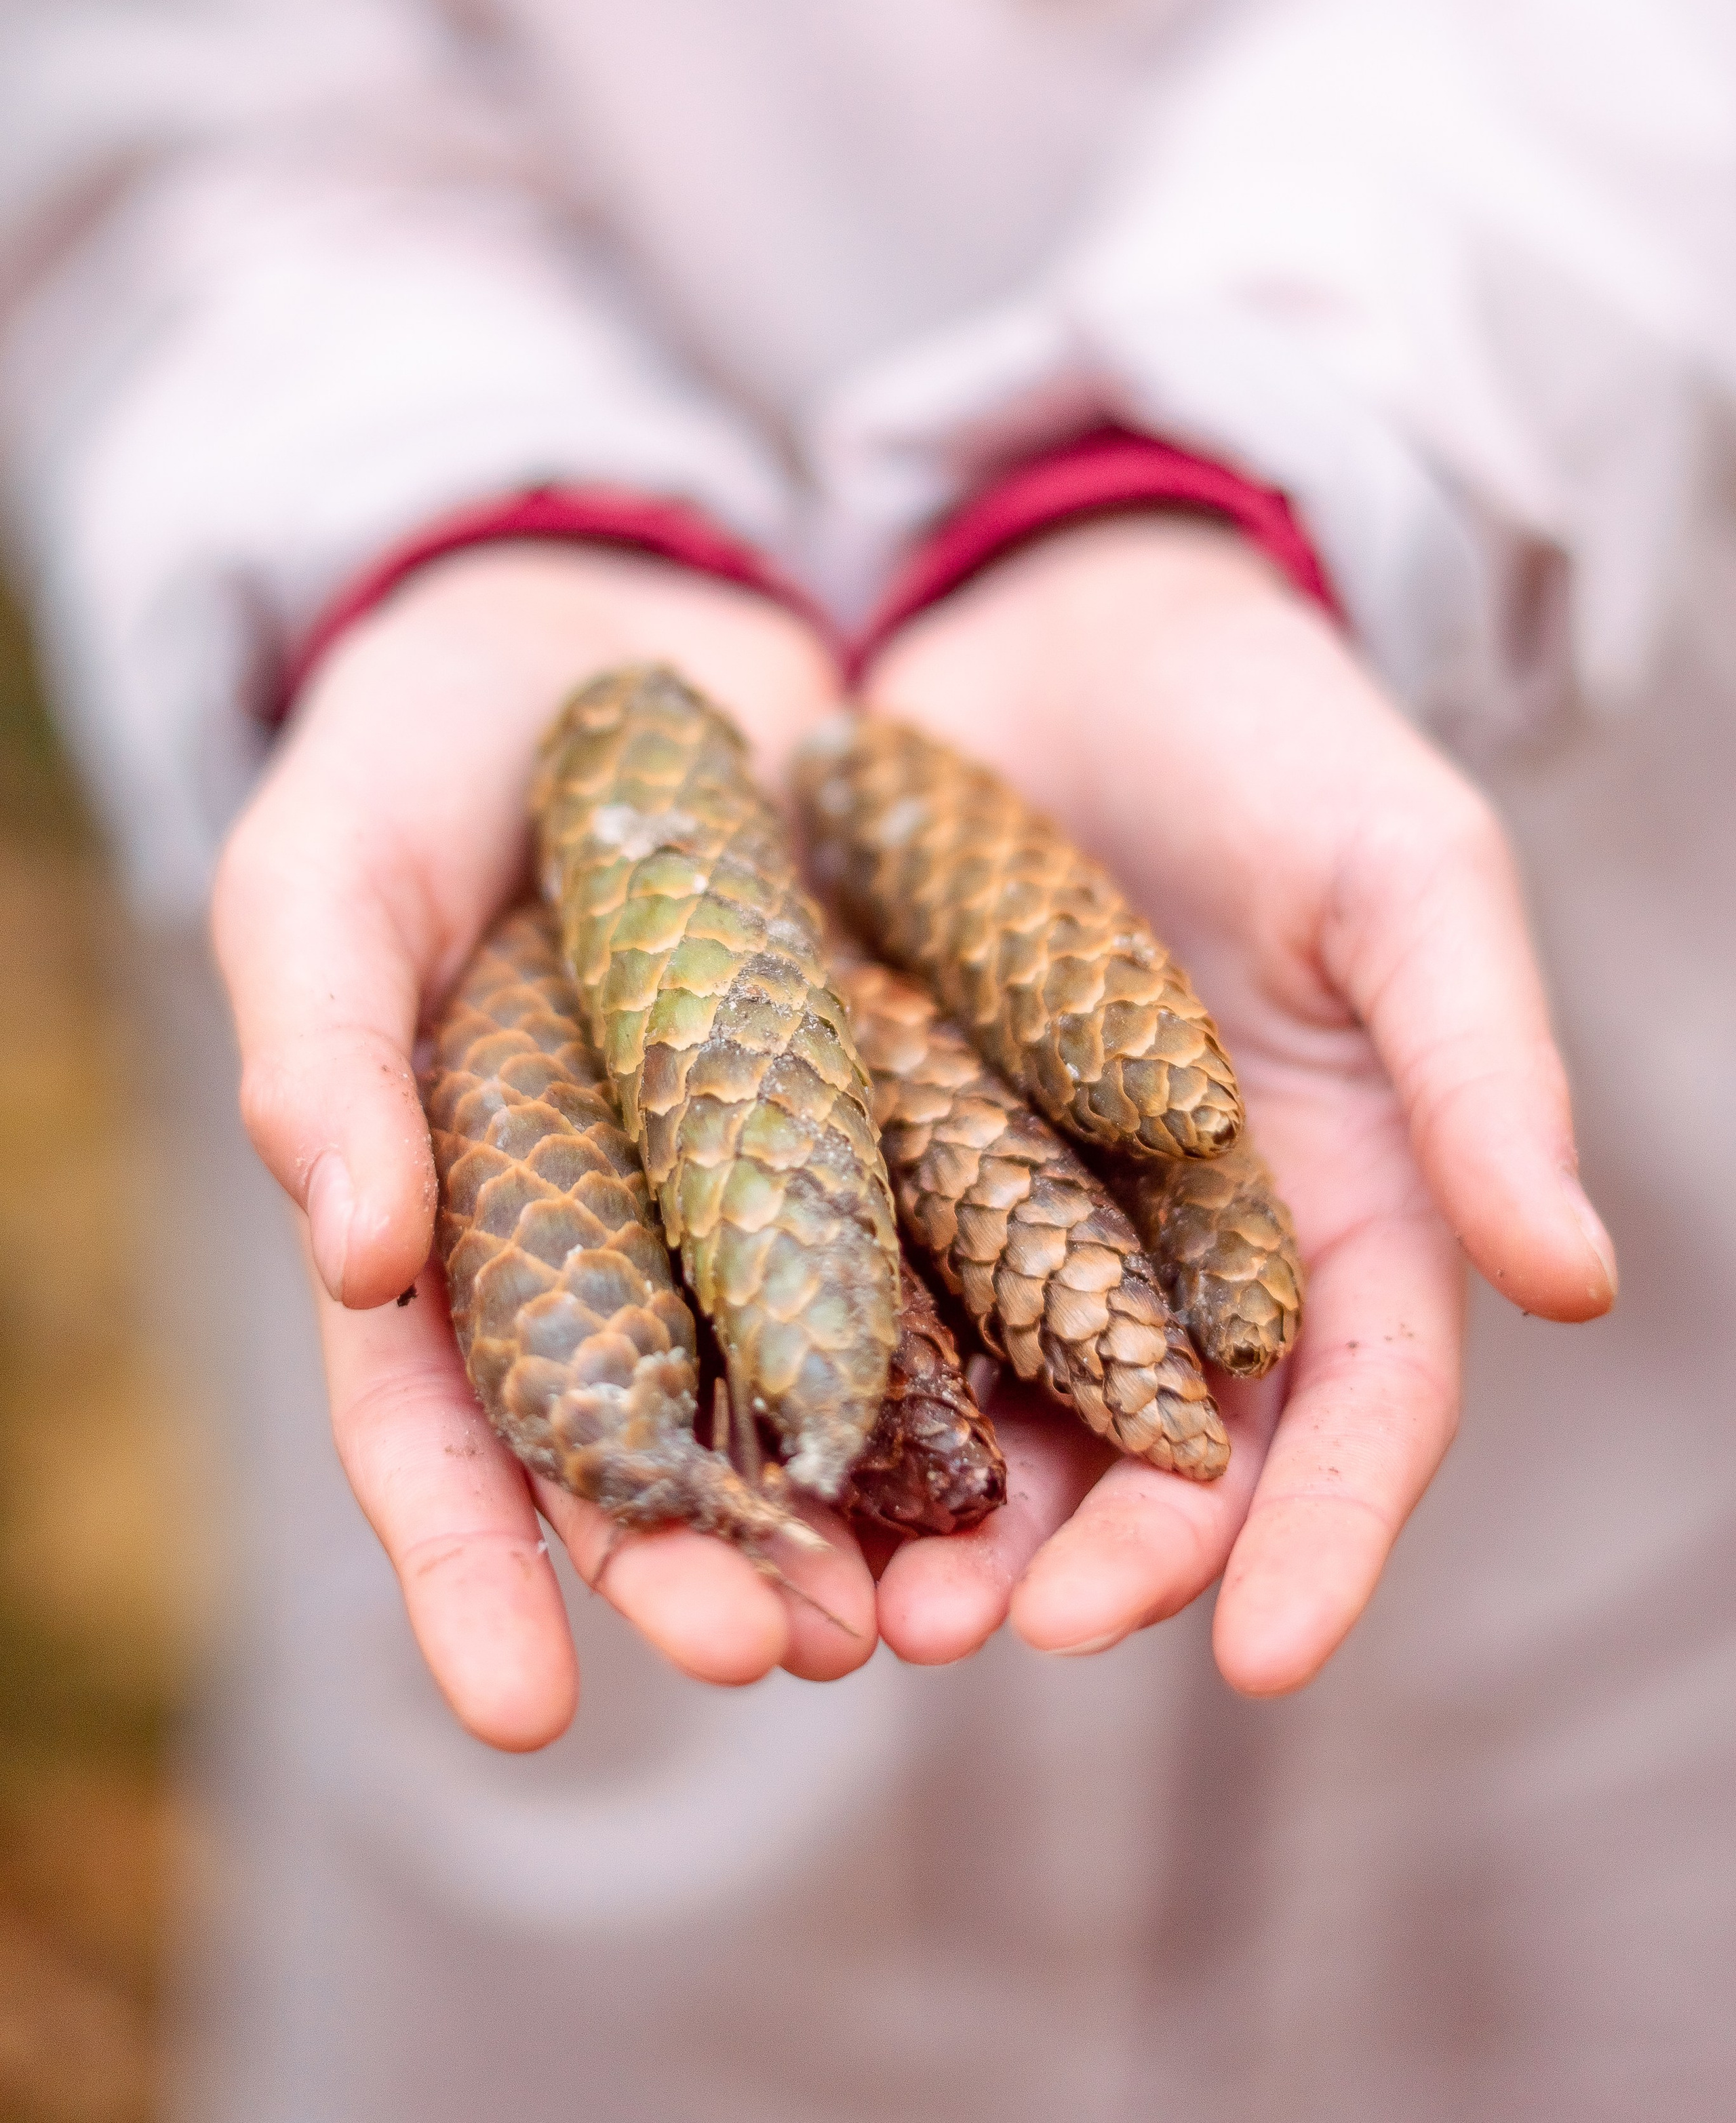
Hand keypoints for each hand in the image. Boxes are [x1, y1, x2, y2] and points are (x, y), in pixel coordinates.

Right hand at [212, 545, 874, 1749]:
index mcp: (450, 1223)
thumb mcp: (330, 869)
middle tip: (794, 1660)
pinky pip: (947, 1232)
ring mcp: (756, 1186)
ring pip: (816, 1383)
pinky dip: (994, 1332)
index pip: (444, 1428)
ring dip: (876, 1507)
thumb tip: (352, 1253)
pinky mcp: (888, 1107)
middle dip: (712, 1571)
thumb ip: (323, 1041)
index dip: (472, 1572)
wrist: (606, 629)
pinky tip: (1062, 1419)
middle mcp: (613, 1242)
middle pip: (653, 1446)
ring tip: (946, 1609)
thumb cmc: (417, 757)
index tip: (525, 1707)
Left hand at [862, 515, 1614, 1695]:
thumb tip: (1573, 1280)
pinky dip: (819, 1387)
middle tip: (996, 1632)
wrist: (1072, 626)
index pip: (1352, 1412)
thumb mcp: (1404, 877)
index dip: (1320, 1540)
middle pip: (1154, 1454)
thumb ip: (1480, 1070)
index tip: (1263, 1659)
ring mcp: (1018, 1211)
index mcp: (1333, 1207)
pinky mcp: (881, 1151)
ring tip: (861, 1605)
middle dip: (1094, 1561)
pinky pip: (852, 1296)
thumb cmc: (1277, 737)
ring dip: (937, 1523)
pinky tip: (753, 1448)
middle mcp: (1173, 1249)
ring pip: (993, 1414)